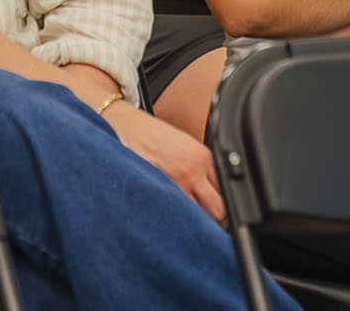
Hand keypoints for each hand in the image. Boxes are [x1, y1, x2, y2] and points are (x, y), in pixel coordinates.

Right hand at [103, 99, 224, 219]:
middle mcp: (192, 171)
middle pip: (218, 211)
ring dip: (194, 223)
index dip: (224, 205)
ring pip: (197, 219)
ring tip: (187, 223)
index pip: (226, 192)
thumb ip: (200, 167)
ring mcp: (174, 183)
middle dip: (214, 221)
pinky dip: (175, 220)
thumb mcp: (184, 144)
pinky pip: (174, 215)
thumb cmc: (151, 135)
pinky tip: (170, 219)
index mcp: (202, 157)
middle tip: (207, 225)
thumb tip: (212, 195)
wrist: (122, 124)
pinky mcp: (156, 190)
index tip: (220, 214)